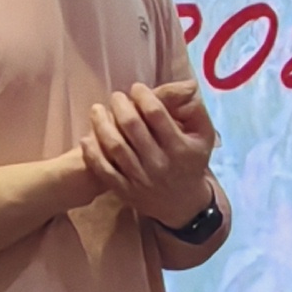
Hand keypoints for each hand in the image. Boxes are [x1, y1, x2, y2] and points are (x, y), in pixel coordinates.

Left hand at [83, 79, 217, 229]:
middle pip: (132, 126)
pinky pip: (103, 169)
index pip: (156, 114)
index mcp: (180, 148)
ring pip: (114, 146)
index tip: (137, 89)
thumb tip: (185, 86)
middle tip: (116, 97)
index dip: (143, 96)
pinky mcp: (125, 190)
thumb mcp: (204, 137)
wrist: (183, 204)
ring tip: (97, 110)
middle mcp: (160, 163)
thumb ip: (195, 110)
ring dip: (101, 124)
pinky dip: (92, 152)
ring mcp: (140, 178)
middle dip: (120, 105)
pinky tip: (87, 137)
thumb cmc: (191, 162)